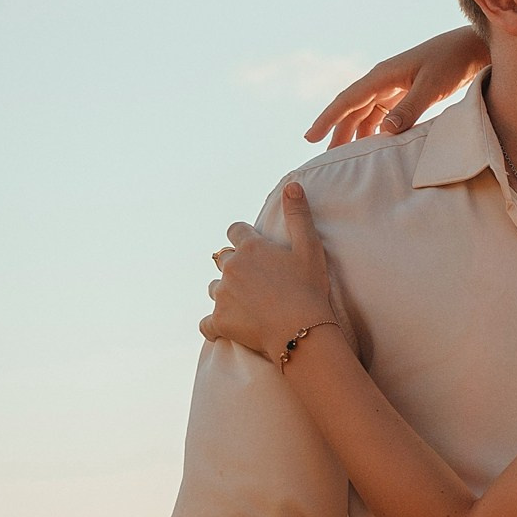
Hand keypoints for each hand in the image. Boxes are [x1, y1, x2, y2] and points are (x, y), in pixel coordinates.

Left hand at [200, 185, 342, 358]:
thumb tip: (292, 185)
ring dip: (225, 294)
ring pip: (214, 289)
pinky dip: (214, 326)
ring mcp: (222, 295)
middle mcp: (231, 268)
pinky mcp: (219, 321)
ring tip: (246, 305)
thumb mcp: (309, 248)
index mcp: (250, 248)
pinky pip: (207, 324)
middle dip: (234, 267)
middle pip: (222, 260)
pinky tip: (227, 329)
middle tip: (255, 282)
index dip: (242, 238)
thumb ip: (298, 215)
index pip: (235, 231)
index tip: (253, 249)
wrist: (302, 331)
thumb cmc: (309, 289)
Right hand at [306, 28, 488, 146]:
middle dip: (337, 133)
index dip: (327, 119)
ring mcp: (392, 87)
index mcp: (382, 75)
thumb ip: (410, 108)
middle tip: (324, 159)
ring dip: (354, 134)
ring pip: (365, 114)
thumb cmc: (452, 63)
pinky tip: (372, 148)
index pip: (347, 100)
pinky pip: (381, 115)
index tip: (310, 137)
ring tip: (344, 158)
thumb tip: (385, 130)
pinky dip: (374, 132)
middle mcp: (382, 80)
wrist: (470, 48)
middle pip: (352, 110)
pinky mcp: (404, 94)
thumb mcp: (432, 87)